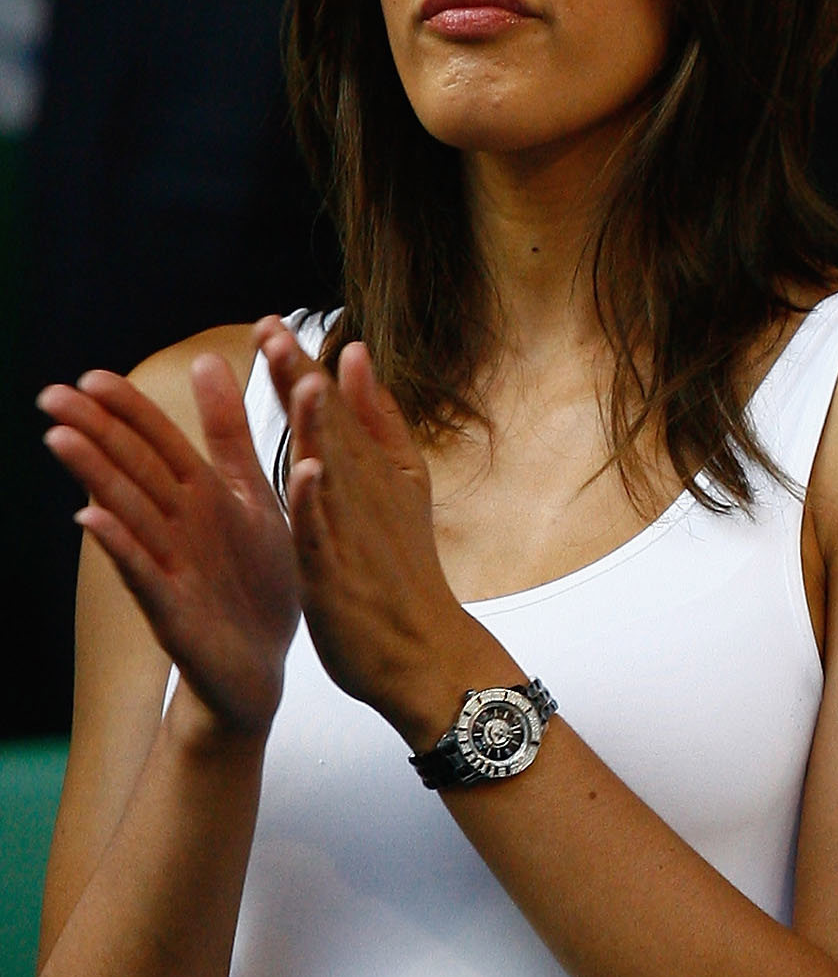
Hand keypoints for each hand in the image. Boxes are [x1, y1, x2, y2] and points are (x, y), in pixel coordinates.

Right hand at [38, 357, 299, 737]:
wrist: (264, 665)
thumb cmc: (256, 579)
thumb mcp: (253, 496)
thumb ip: (231, 435)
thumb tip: (205, 359)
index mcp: (201, 494)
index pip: (157, 441)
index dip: (128, 410)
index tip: (91, 376)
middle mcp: (176, 524)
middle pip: (131, 468)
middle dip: (95, 431)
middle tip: (51, 396)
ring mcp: (169, 564)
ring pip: (128, 511)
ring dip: (95, 476)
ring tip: (61, 439)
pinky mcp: (172, 609)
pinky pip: (142, 571)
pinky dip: (119, 545)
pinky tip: (89, 518)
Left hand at [262, 321, 484, 746]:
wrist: (427, 653)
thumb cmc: (406, 571)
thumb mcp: (403, 483)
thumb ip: (381, 420)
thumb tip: (358, 356)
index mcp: (374, 470)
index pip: (332, 408)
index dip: (300, 367)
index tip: (271, 323)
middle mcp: (366, 494)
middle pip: (330, 428)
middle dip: (299, 378)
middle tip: (270, 329)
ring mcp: (355, 534)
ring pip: (332, 472)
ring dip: (316, 425)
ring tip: (296, 379)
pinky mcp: (342, 576)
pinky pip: (329, 536)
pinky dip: (321, 503)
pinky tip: (311, 470)